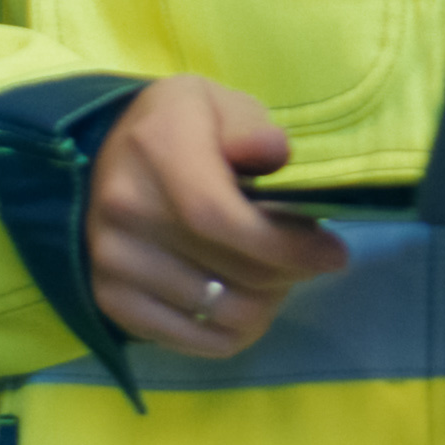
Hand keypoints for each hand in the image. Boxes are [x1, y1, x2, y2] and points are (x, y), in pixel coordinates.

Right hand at [88, 76, 350, 359]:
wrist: (112, 154)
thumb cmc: (183, 126)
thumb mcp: (220, 103)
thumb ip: (250, 126)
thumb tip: (274, 152)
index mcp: (156, 151)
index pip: (220, 219)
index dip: (284, 246)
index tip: (333, 254)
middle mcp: (124, 212)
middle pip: (230, 273)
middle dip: (289, 273)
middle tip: (310, 258)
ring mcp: (111, 263)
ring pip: (220, 314)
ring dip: (266, 303)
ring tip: (275, 274)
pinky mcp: (112, 302)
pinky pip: (195, 342)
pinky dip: (234, 330)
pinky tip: (245, 299)